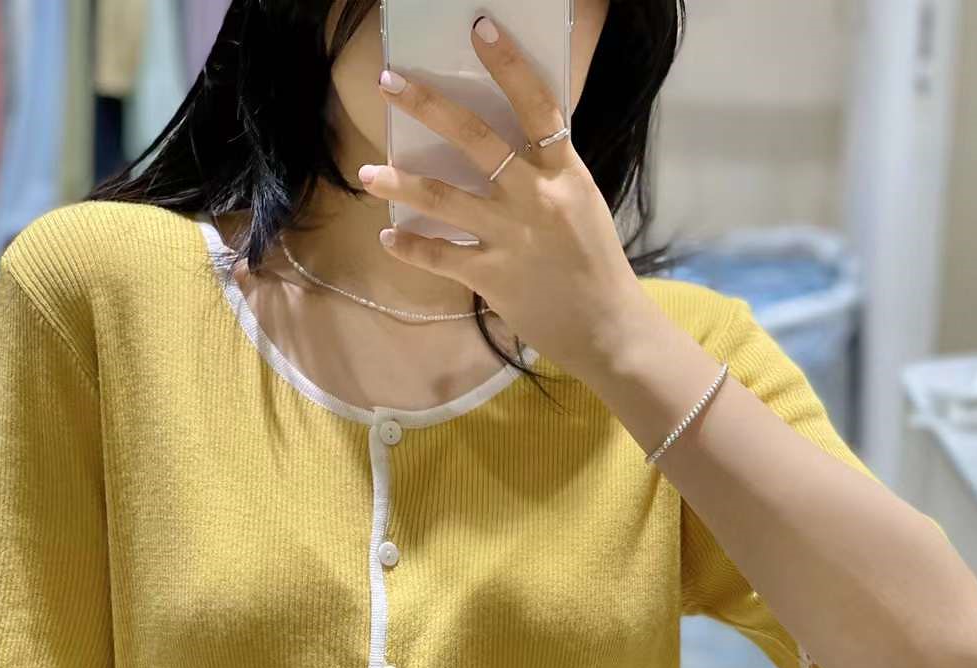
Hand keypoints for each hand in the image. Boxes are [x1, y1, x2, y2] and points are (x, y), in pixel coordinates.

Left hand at [365, 12, 649, 380]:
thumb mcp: (582, 205)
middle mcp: (535, 198)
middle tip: (391, 82)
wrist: (607, 329)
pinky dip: (411, 248)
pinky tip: (389, 237)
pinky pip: (440, 257)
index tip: (480, 29)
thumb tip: (509, 146)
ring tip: (368, 171)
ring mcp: (511, 237)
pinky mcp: (493, 276)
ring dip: (401, 182)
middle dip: (428, 106)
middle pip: (476, 139)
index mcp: (565, 174)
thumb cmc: (596, 266)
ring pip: (444, 199)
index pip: (537, 105)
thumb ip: (547, 174)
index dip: (508, 64)